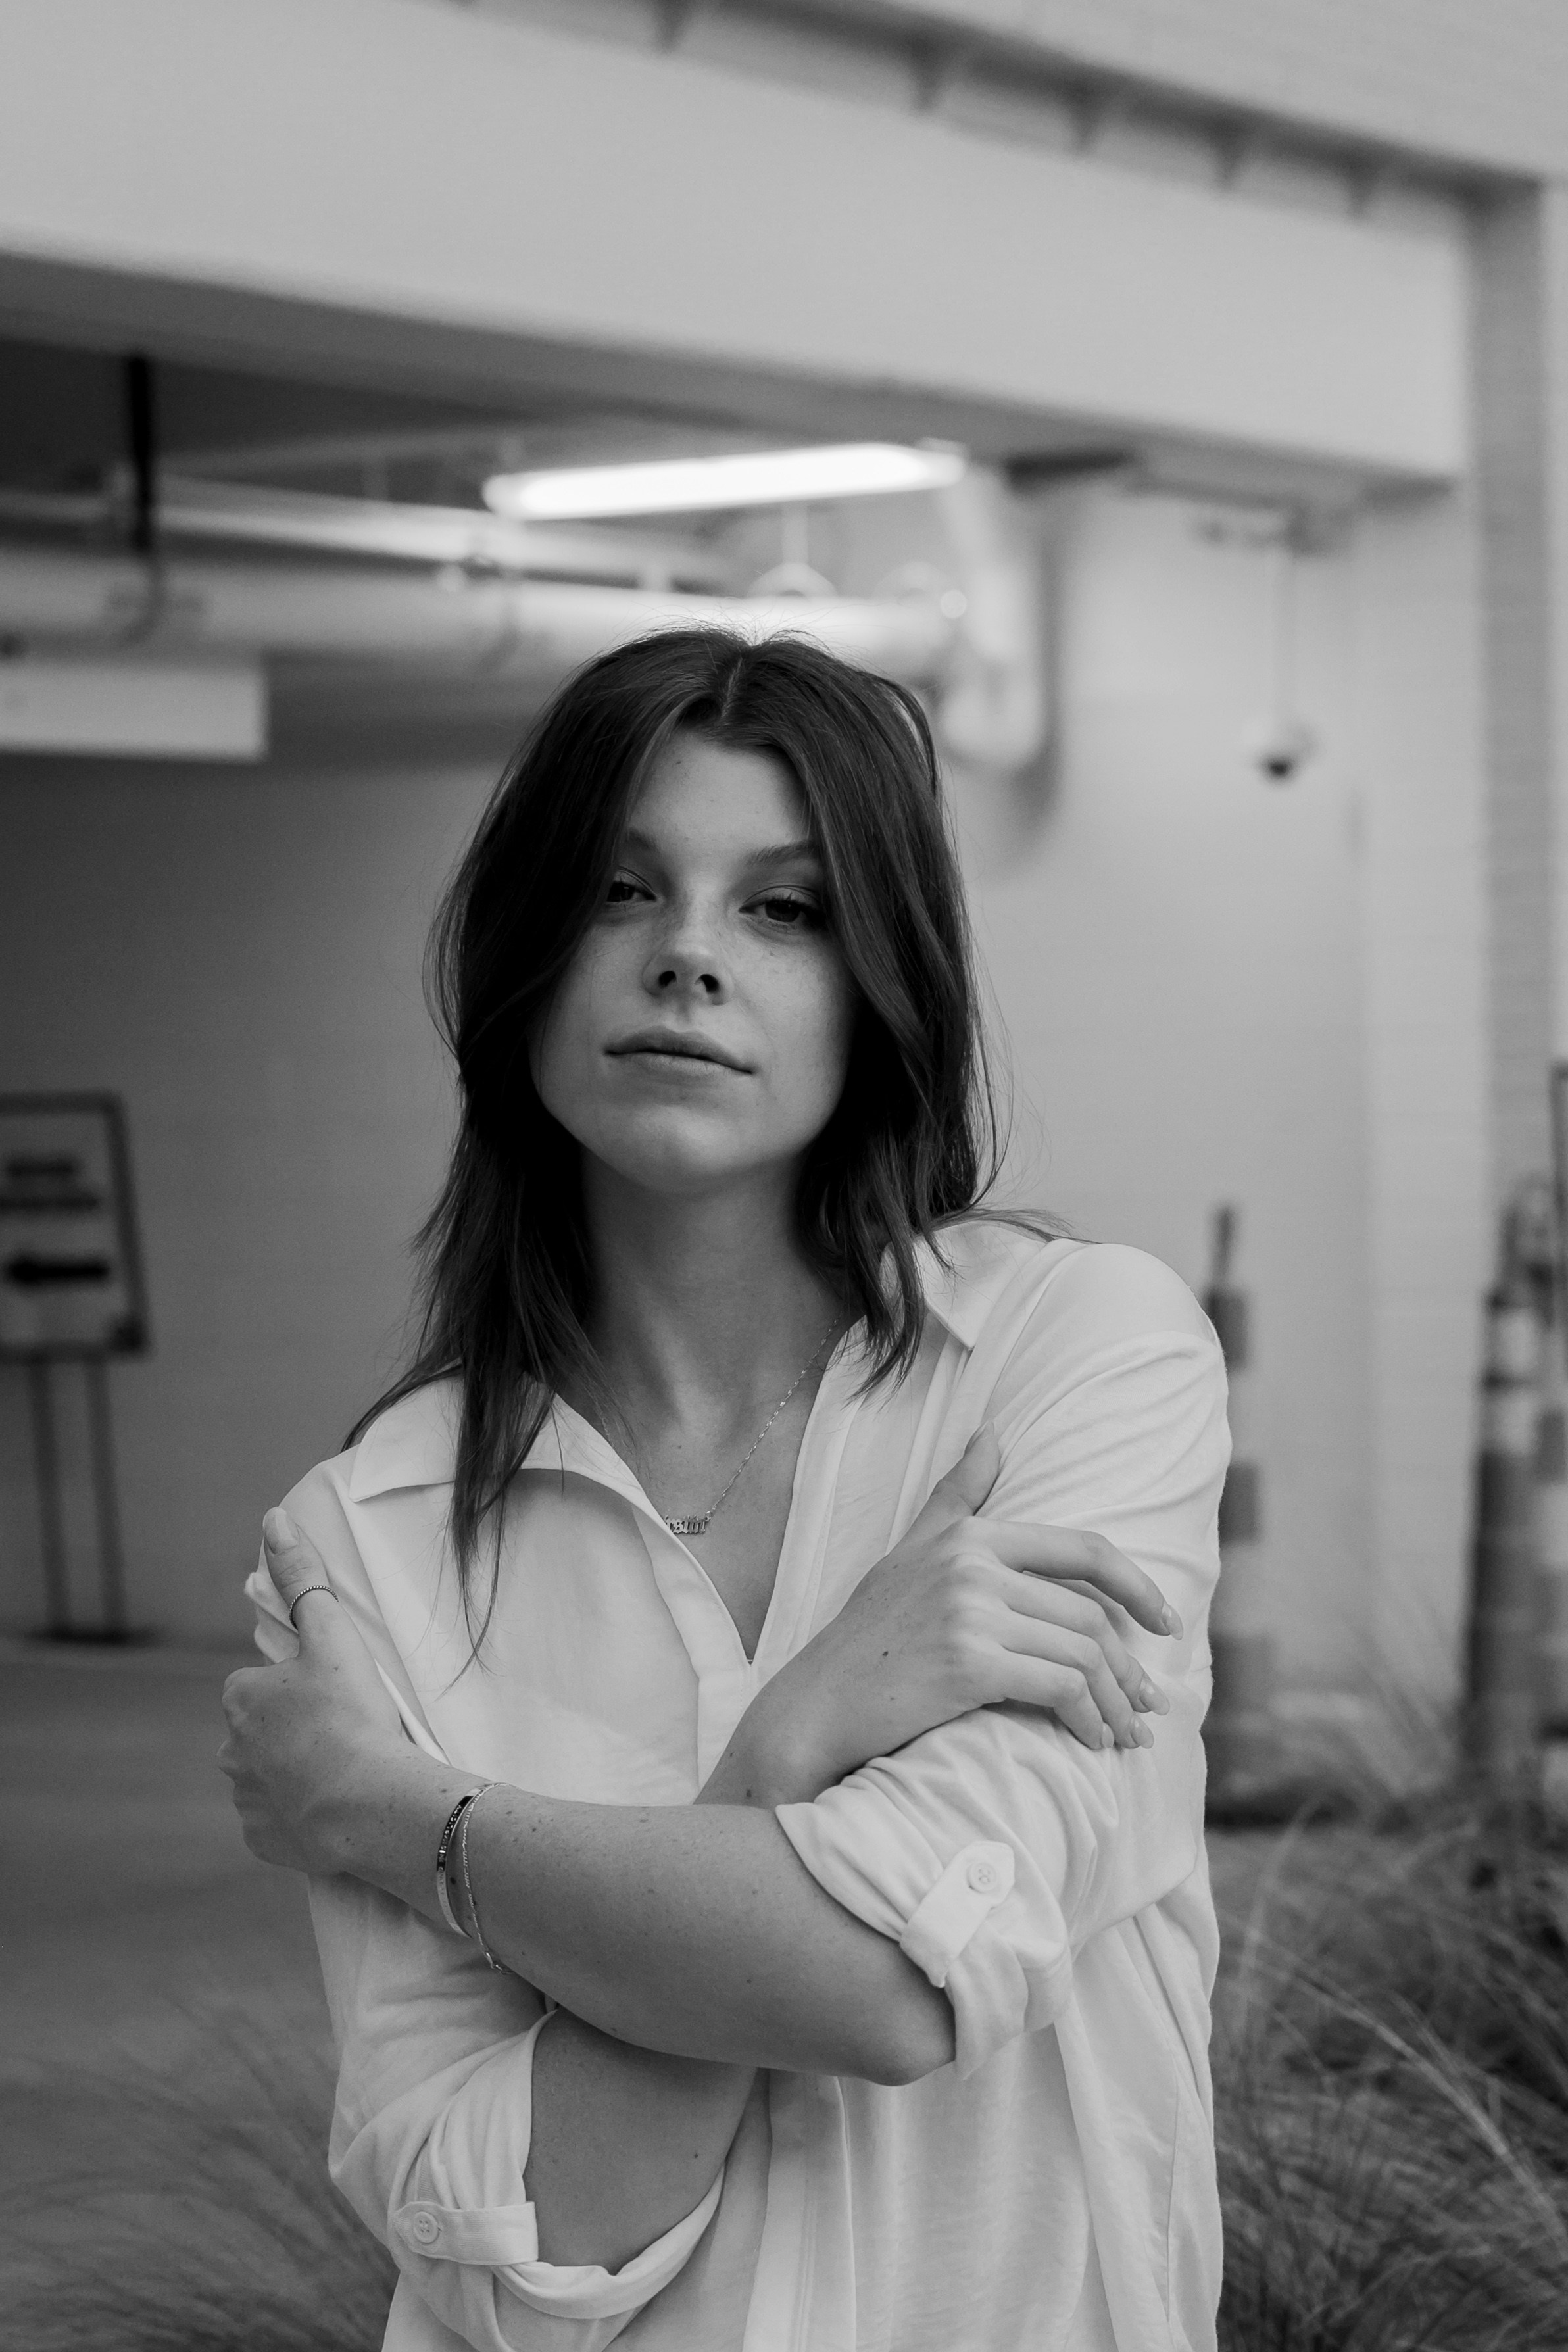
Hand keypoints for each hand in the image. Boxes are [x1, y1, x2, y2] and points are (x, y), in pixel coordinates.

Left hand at [218, 1508, 407, 1872]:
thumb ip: (302, 1577)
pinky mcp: (262, 1840)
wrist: (368, 1805)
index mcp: (240, 1697)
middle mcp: (230, 1749)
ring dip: (299, 1772)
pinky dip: (302, 1815)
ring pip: (271, 1775)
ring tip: (347, 1771)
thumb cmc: (353, 1715)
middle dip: (297, 1730)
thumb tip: (274, 1519)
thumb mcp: (332, 1634)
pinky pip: (279, 1821)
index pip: (264, 1683)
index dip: (303, 1687)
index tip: (337, 1697)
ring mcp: (244, 1799)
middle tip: (347, 1732)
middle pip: (265, 1730)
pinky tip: (335, 1807)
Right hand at [707, 1426, 1180, 1805]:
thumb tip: (994, 1432)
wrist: (818, 1704)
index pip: (1082, 1550)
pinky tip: (1093, 1743)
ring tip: (1127, 1735)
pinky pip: (1061, 1687)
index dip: (1137, 1587)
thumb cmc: (869, 1634)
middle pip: (1089, 1615)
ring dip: (1115, 1703)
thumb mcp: (912, 1551)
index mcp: (970, 1535)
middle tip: (1150, 1708)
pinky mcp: (971, 1663)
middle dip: (1130, 1669)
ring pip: (1083, 1655)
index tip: (1167, 1625)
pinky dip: (1088, 1719)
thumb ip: (957, 1495)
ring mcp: (972, 1611)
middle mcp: (974, 1563)